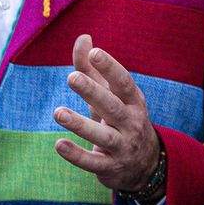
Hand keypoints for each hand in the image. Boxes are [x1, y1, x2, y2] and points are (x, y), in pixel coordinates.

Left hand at [53, 35, 162, 192]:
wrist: (145, 164)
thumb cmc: (121, 119)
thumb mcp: (111, 95)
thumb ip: (93, 69)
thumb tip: (83, 37)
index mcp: (133, 102)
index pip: (124, 82)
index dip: (110, 67)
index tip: (94, 53)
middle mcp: (131, 123)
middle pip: (112, 106)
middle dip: (93, 92)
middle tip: (72, 77)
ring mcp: (122, 146)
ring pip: (103, 135)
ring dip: (80, 124)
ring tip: (59, 112)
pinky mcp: (110, 167)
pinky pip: (93, 162)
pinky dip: (76, 155)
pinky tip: (59, 145)